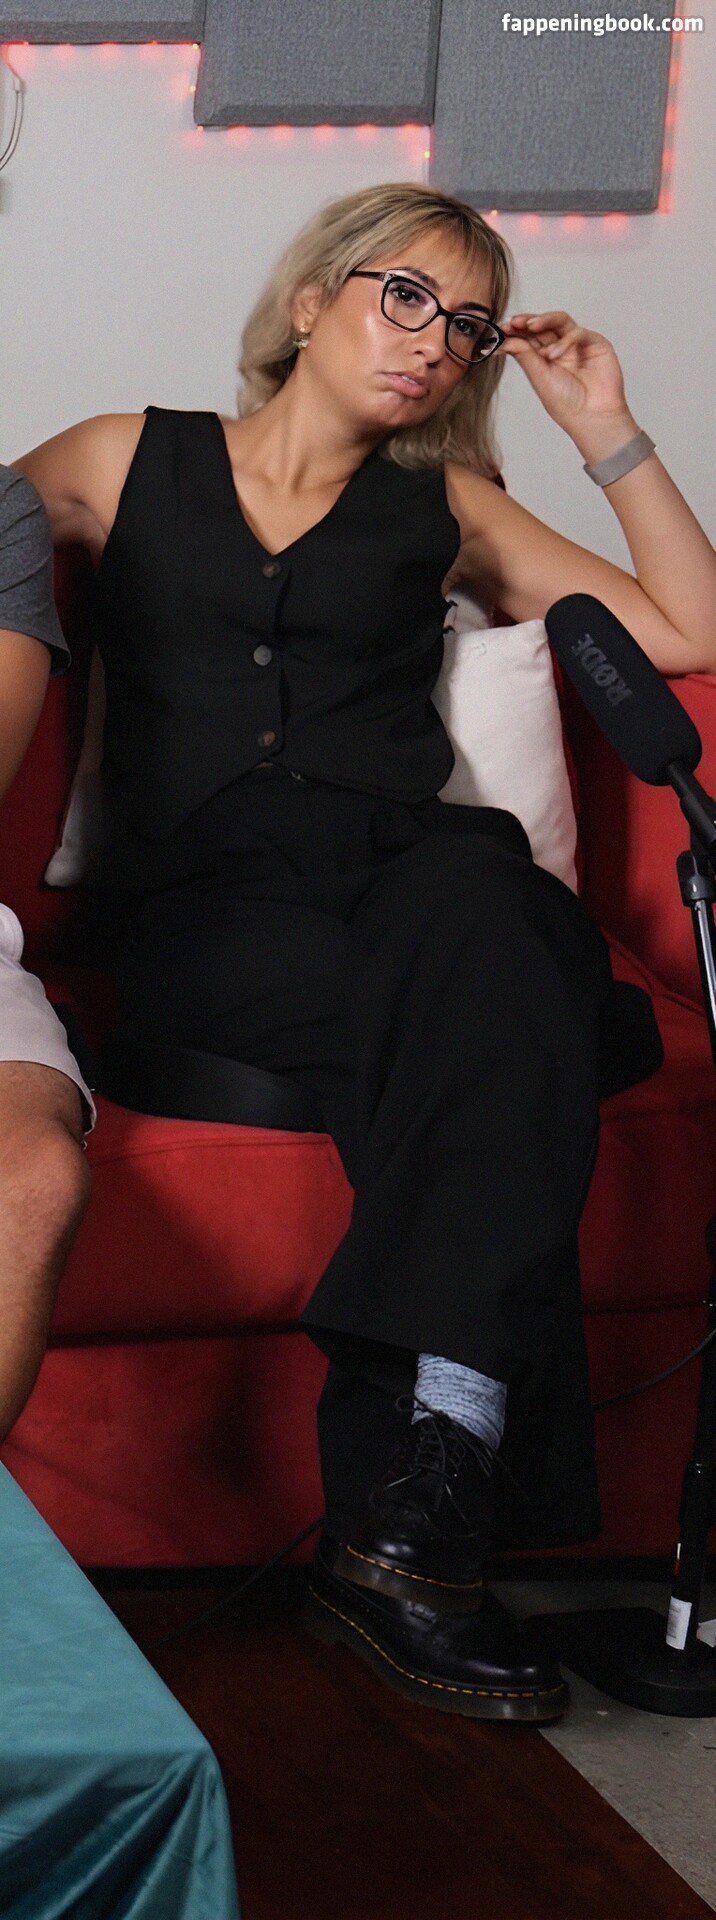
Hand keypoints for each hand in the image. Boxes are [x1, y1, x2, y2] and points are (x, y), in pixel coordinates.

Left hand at [495, 311, 637, 457]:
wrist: (592, 416)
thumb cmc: (567, 404)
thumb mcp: (539, 378)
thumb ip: (524, 356)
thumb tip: (505, 340)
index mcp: (545, 358)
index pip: (529, 337)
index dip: (516, 331)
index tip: (501, 329)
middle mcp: (561, 348)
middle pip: (543, 326)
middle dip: (527, 322)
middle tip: (514, 323)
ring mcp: (577, 344)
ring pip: (559, 321)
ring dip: (543, 320)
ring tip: (530, 326)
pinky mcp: (595, 343)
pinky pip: (577, 333)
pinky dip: (564, 341)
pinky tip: (554, 354)